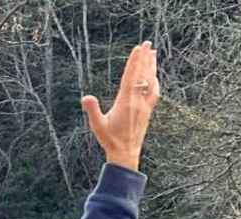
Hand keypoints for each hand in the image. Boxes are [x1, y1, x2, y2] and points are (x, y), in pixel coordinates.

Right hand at [82, 42, 160, 172]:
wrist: (126, 153)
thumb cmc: (109, 139)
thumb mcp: (97, 125)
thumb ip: (92, 110)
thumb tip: (86, 97)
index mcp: (126, 102)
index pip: (131, 77)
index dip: (134, 62)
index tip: (138, 48)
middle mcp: (138, 101)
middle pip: (143, 75)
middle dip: (145, 58)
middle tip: (148, 43)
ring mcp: (145, 105)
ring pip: (151, 81)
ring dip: (152, 66)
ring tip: (153, 53)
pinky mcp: (148, 110)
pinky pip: (154, 91)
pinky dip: (155, 80)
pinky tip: (155, 76)